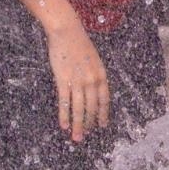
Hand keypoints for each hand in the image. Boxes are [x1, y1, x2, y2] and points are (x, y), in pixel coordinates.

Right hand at [44, 16, 109, 142]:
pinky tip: (64, 125)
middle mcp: (92, 80)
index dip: (103, 114)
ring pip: (80, 109)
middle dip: (90, 123)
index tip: (102, 125)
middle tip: (86, 135)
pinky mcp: (64, 80)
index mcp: (101, 74)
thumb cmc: (79, 43)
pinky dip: (65, 115)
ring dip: (78, 125)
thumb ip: (94, 75)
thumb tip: (93, 90)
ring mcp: (78, 81)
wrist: (67, 32)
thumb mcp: (94, 59)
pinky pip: (65, 103)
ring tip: (77, 137)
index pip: (104, 100)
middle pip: (92, 107)